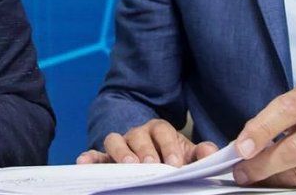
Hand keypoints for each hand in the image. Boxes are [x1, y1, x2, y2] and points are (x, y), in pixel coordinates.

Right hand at [76, 119, 218, 166]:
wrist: (156, 157)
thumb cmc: (172, 157)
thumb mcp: (188, 155)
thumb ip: (201, 154)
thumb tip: (210, 152)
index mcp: (159, 130)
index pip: (163, 131)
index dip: (169, 146)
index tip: (176, 163)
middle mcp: (138, 134)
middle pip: (138, 135)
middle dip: (145, 151)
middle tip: (152, 165)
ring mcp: (121, 144)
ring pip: (115, 140)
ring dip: (121, 152)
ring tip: (129, 166)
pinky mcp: (107, 157)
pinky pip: (96, 154)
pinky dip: (90, 157)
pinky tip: (84, 162)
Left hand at [232, 78, 295, 186]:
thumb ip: (281, 113)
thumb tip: (248, 141)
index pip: (287, 110)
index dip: (261, 130)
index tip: (241, 147)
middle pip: (295, 150)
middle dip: (263, 164)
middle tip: (240, 172)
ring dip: (274, 177)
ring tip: (253, 177)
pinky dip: (295, 182)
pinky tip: (281, 178)